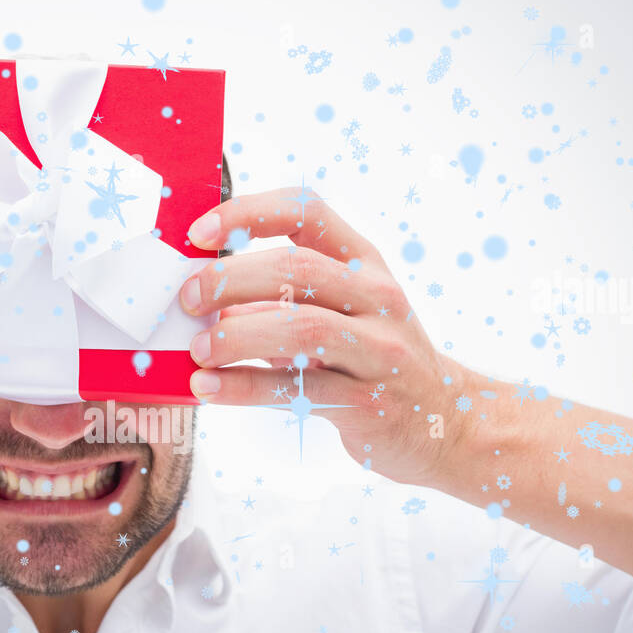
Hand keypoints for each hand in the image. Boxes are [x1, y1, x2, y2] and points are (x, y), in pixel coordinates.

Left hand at [178, 187, 460, 485]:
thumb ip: (280, 299)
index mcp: (364, 263)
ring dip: (238, 336)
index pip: (306, 211)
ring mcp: (378, 350)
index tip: (198, 232)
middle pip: (298, 268)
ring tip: (198, 350)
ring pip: (303, 329)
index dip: (247, 212)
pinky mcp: (369, 403)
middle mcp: (377, 297)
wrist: (445, 421)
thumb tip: (202, 298)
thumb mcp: (340, 314)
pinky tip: (210, 388)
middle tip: (188, 299)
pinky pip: (298, 391)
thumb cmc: (372, 360)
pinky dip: (245, 388)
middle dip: (230, 280)